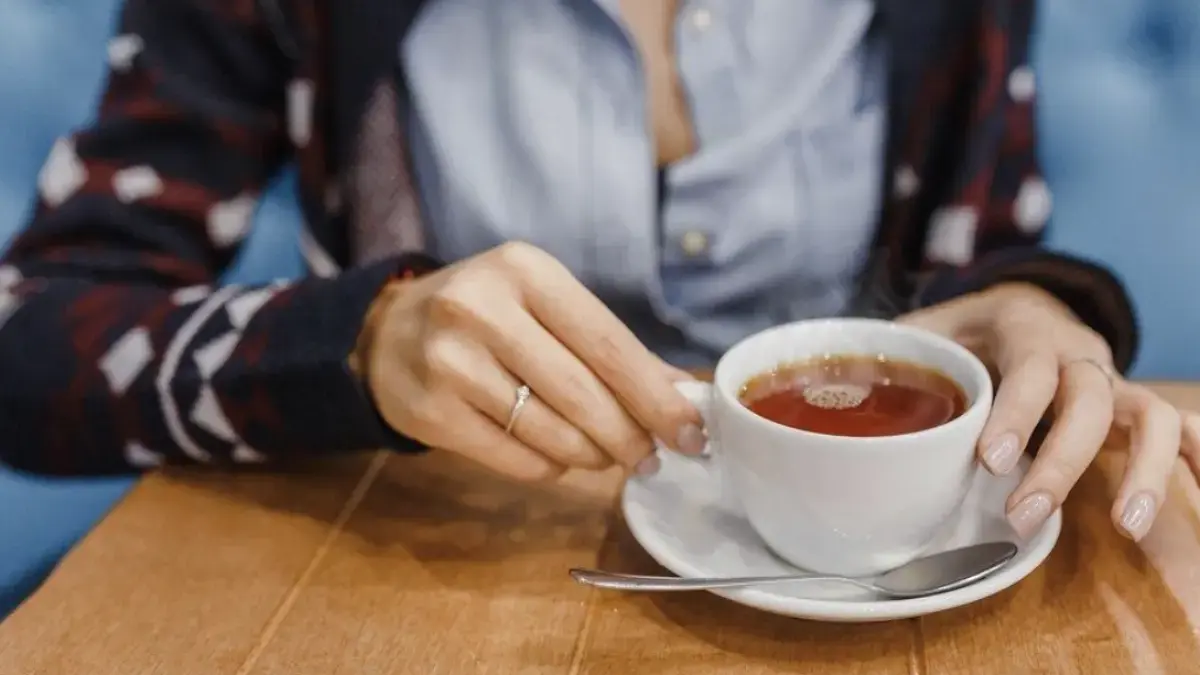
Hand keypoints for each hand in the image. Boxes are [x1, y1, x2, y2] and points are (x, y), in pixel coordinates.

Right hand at [359, 242, 703, 481]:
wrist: (386, 334)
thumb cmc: (486, 317)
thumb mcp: (544, 306)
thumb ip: (610, 347)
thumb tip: (681, 395)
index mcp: (526, 271)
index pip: (609, 344)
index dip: (656, 395)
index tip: (691, 431)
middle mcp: (483, 309)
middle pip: (584, 395)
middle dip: (630, 436)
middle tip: (650, 457)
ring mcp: (450, 361)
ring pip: (553, 433)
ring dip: (593, 456)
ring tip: (602, 455)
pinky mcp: (430, 411)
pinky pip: (517, 459)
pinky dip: (551, 466)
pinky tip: (556, 455)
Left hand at [899, 283, 1199, 540]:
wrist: (1023, 305)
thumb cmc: (967, 328)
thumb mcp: (931, 325)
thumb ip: (897, 348)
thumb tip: (846, 369)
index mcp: (1027, 330)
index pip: (1032, 370)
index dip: (1017, 414)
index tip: (990, 460)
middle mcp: (1079, 354)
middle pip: (1090, 403)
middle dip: (1061, 462)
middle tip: (1024, 514)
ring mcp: (1112, 381)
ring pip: (1148, 416)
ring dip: (1143, 470)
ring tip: (1124, 526)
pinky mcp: (1133, 406)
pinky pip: (1178, 425)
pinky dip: (1195, 456)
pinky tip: (1198, 486)